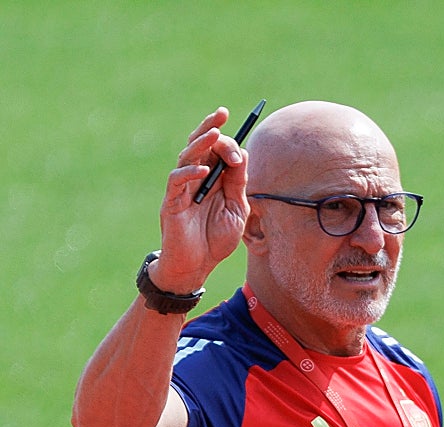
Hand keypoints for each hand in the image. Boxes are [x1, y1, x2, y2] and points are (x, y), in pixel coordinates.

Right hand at [155, 108, 249, 291]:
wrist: (198, 266)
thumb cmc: (216, 239)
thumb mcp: (237, 209)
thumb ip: (238, 183)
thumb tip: (244, 154)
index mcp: (212, 179)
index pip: (217, 151)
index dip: (228, 140)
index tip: (241, 133)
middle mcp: (195, 179)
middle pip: (200, 146)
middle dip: (211, 128)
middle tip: (222, 114)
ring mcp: (181, 189)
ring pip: (187, 157)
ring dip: (201, 144)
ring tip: (215, 133)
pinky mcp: (171, 202)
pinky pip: (177, 181)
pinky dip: (189, 172)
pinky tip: (203, 169)